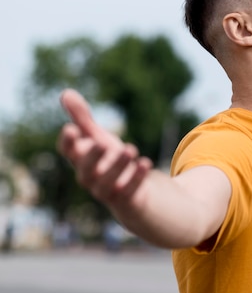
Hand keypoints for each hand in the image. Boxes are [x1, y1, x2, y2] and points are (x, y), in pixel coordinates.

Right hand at [57, 89, 152, 205]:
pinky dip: (137, 178)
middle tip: (101, 143)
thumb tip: (65, 93)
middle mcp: (90, 178)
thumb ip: (82, 119)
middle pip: (85, 171)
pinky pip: (130, 191)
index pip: (68, 153)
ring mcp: (107, 191)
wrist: (131, 193)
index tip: (71, 128)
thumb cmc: (109, 161)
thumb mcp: (97, 138)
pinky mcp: (126, 200)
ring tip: (130, 149)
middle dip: (92, 157)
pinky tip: (146, 163)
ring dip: (118, 166)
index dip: (68, 142)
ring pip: (107, 183)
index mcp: (81, 161)